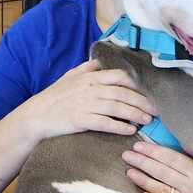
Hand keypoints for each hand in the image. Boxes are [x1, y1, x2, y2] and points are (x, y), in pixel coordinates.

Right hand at [26, 59, 156, 139]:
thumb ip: (86, 68)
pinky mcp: (81, 120)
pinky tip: (130, 130)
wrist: (36, 115)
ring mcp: (86, 104)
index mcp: (90, 77)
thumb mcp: (69, 77)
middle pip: (123, 93)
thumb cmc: (54, 97)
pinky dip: (120, 127)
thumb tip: (99, 61)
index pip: (119, 77)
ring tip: (147, 120)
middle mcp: (90, 88)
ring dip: (135, 114)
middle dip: (142, 102)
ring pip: (117, 107)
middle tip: (156, 110)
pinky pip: (105, 123)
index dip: (136, 85)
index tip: (148, 93)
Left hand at [122, 140, 192, 192]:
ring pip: (160, 190)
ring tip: (129, 171)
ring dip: (143, 180)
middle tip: (127, 155)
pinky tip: (142, 192)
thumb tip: (178, 147)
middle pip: (162, 172)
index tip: (139, 145)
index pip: (171, 158)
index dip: (154, 151)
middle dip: (142, 162)